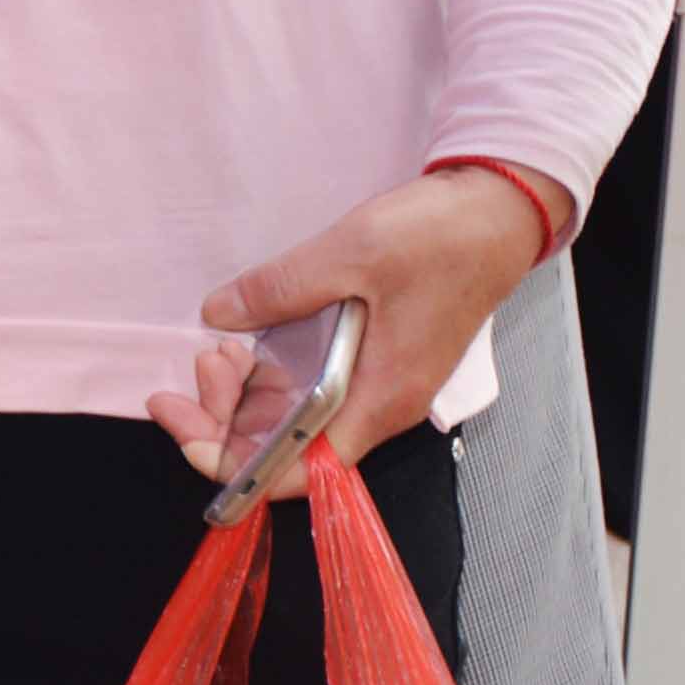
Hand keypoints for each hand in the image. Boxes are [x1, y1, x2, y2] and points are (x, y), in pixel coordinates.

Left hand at [148, 163, 545, 473]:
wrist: (499, 213)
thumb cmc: (440, 238)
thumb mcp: (350, 254)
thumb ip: (279, 290)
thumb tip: (216, 316)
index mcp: (379, 398)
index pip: (300, 471)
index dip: (236, 467)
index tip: (184, 429)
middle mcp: (377, 402)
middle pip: (287, 445)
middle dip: (226, 417)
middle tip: (199, 364)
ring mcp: (376, 381)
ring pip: (294, 413)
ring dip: (244, 392)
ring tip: (214, 349)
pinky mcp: (372, 356)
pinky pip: (310, 383)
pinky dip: (271, 370)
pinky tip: (242, 338)